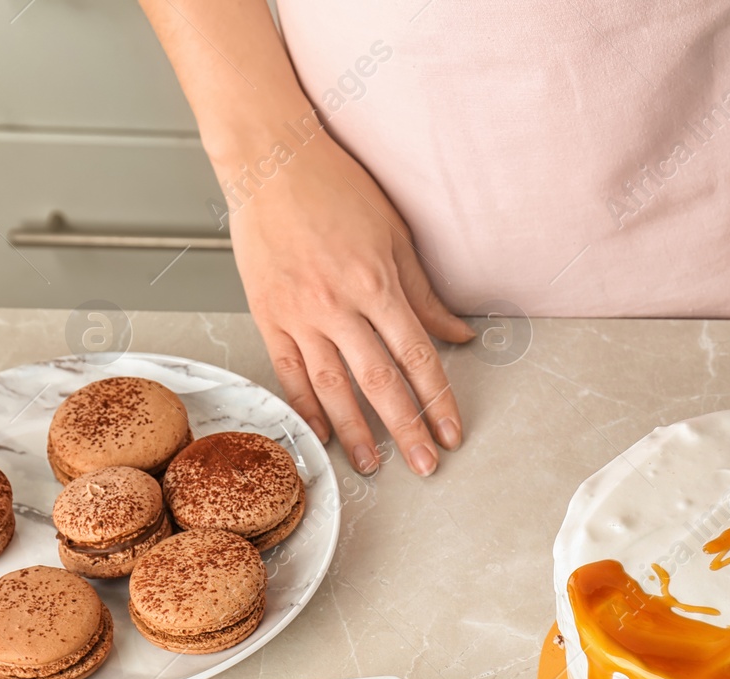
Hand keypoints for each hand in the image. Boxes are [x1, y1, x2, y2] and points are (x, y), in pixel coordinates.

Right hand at [224, 130, 474, 476]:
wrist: (270, 159)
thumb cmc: (336, 189)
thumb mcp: (396, 235)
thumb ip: (426, 294)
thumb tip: (461, 336)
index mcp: (377, 284)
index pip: (418, 358)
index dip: (438, 401)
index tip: (451, 433)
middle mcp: (338, 305)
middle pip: (380, 382)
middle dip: (406, 430)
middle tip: (425, 467)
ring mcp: (299, 313)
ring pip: (332, 387)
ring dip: (357, 431)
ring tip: (374, 465)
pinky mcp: (268, 314)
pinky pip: (290, 371)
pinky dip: (306, 406)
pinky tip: (321, 434)